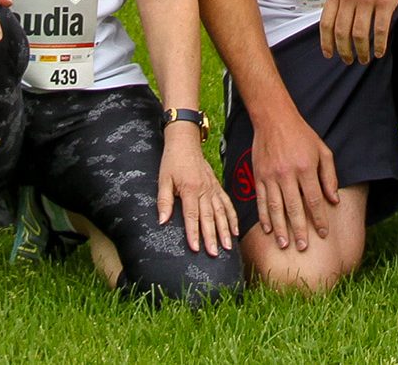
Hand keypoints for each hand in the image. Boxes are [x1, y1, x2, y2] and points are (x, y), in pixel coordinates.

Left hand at [155, 124, 237, 256]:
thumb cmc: (172, 161)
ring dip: (225, 230)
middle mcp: (204, 190)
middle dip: (212, 237)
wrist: (185, 142)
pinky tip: (235, 231)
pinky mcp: (217, 187)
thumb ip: (164, 201)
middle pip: (209, 217)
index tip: (195, 248)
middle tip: (214, 254)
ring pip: (221, 213)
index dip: (193, 232)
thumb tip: (162, 221)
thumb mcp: (163, 179)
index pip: (192, 215)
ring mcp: (213, 189)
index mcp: (190, 189)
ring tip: (227, 247)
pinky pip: (227, 204)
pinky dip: (232, 218)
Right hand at [250, 111, 339, 250]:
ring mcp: (270, 176)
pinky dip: (263, 216)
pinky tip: (267, 229)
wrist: (274, 119)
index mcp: (305, 168)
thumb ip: (329, 176)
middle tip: (303, 247)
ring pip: (275, 207)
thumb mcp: (323, 151)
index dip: (319, 219)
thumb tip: (334, 200)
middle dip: (299, 230)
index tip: (323, 234)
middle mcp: (287, 174)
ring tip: (284, 244)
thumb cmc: (302, 135)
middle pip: (294, 208)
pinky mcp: (258, 175)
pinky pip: (261, 200)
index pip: (314, 200)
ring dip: (280, 228)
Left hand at [318, 0, 397, 64]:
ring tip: (364, 58)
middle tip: (348, 60)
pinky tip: (379, 51)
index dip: (326, 42)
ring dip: (361, 51)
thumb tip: (333, 21)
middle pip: (341, 32)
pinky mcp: (386, 2)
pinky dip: (378, 45)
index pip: (326, 23)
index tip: (329, 54)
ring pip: (359, 34)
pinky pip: (379, 30)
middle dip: (343, 51)